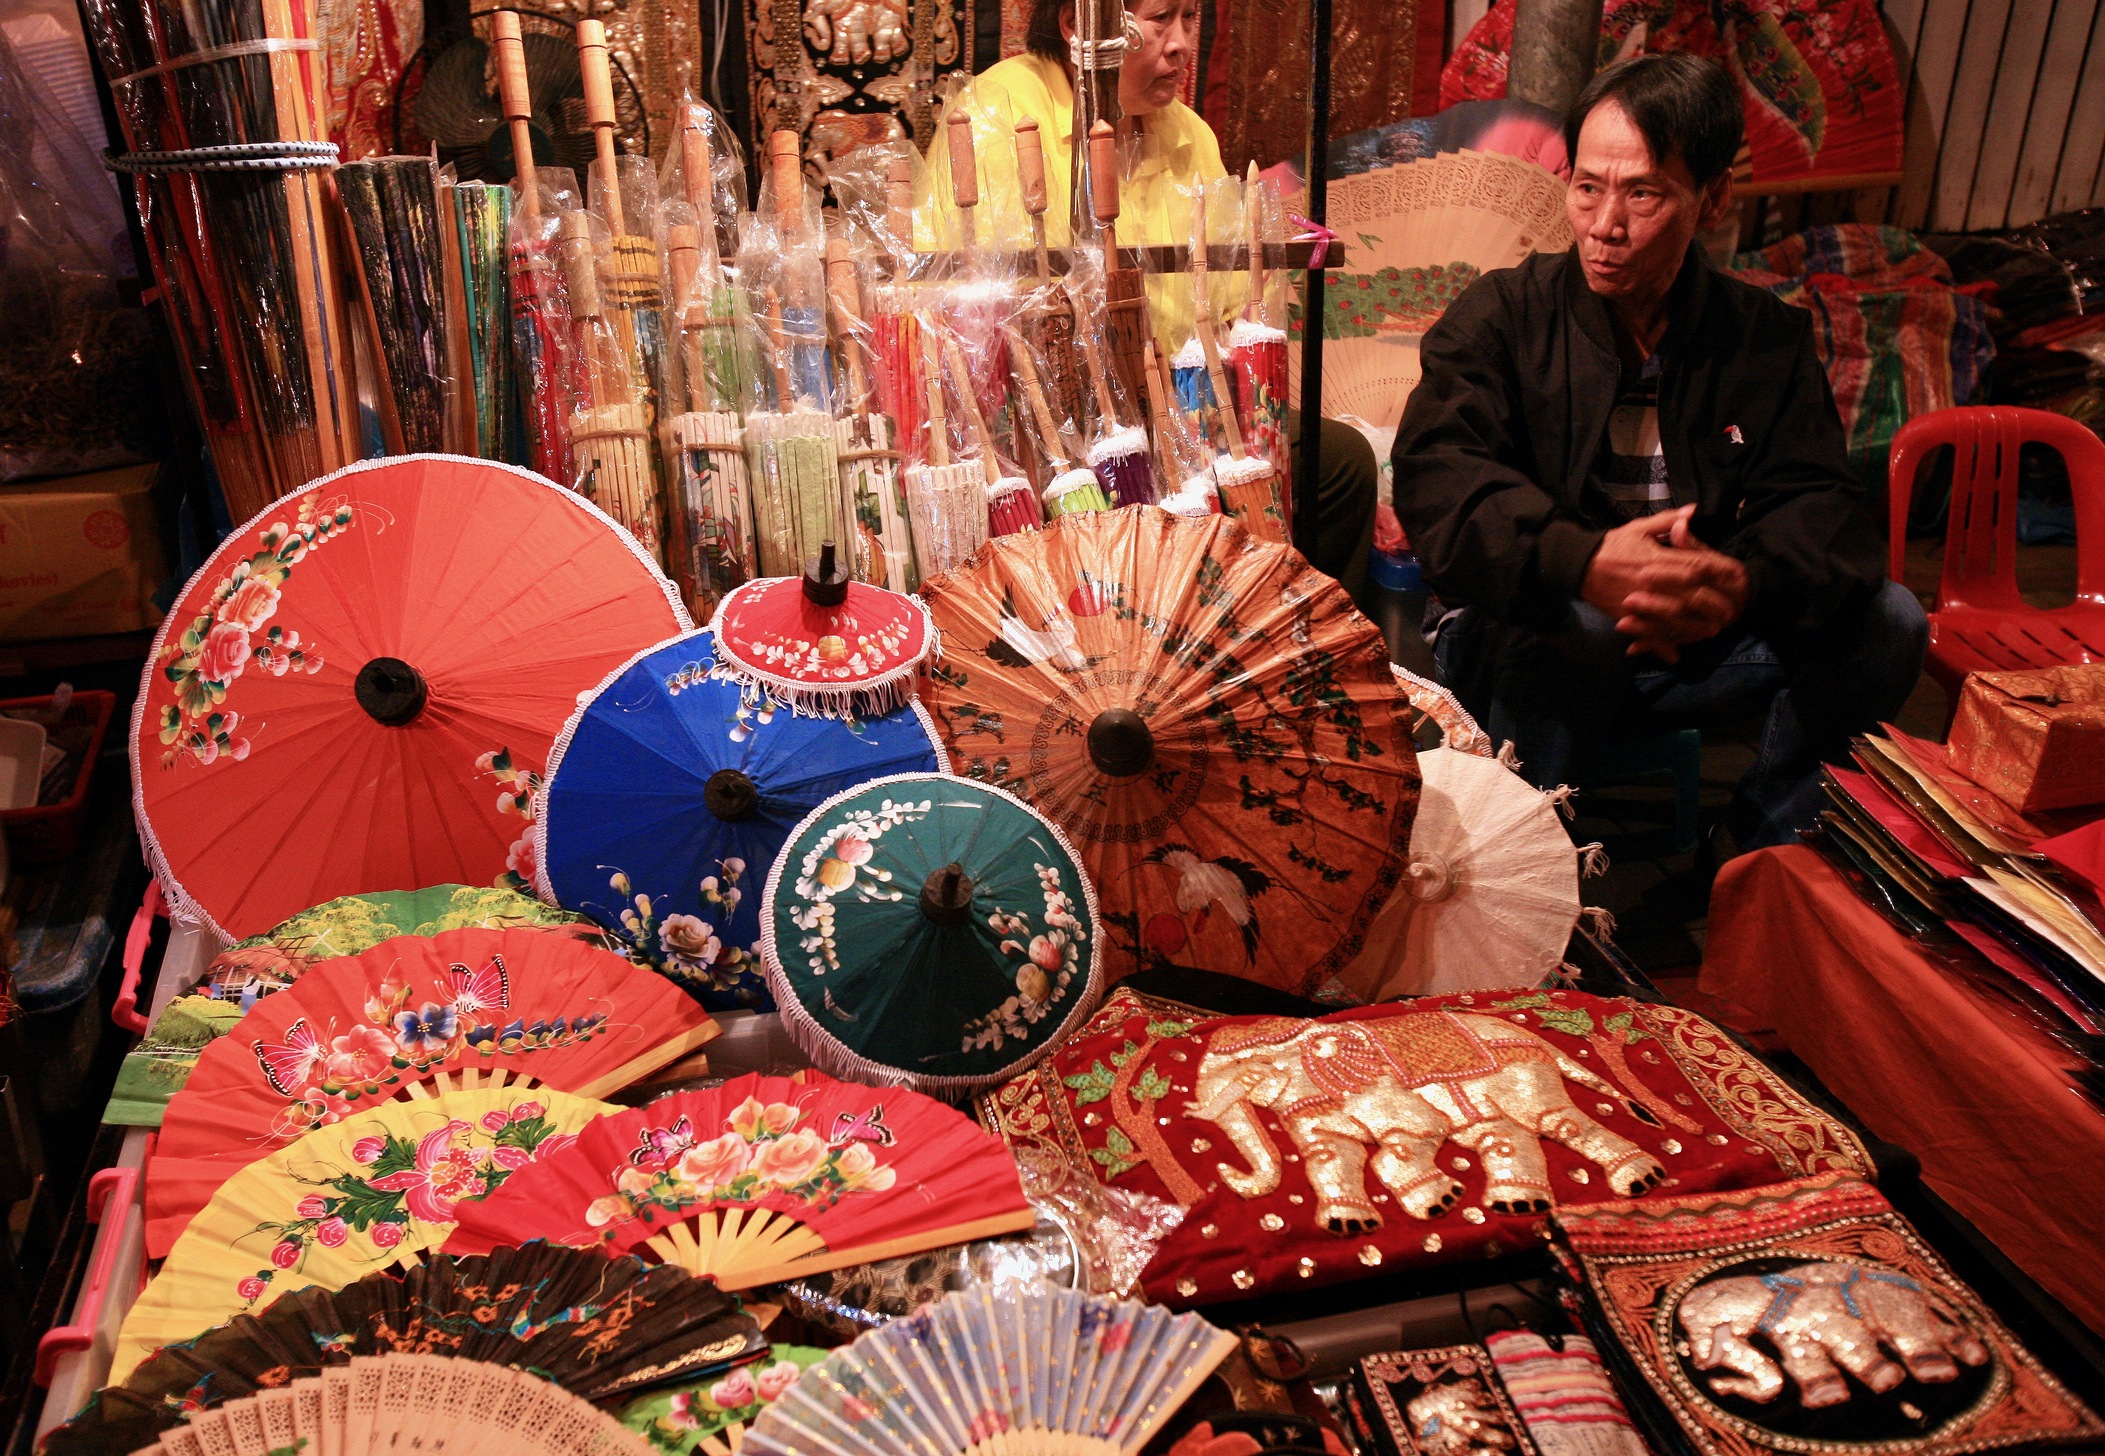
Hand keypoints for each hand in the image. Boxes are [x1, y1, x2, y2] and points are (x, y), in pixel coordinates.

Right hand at [1581, 505, 1746, 661]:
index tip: (1731, 580)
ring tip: (1710, 631)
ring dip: (1693, 627)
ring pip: (1672, 619)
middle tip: (1728, 612)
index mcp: (1656, 559)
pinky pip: (1647, 634)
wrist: (1578, 565)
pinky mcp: (1626, 616)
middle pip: (1689, 596)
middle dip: (1711, 605)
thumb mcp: (1639, 528)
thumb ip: (1668, 521)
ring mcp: (1638, 602)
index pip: (1693, 566)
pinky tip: (1675, 654)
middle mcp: (1650, 582)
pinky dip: (1660, 646)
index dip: (1715, 575)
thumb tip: (1693, 511)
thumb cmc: (1611, 545)